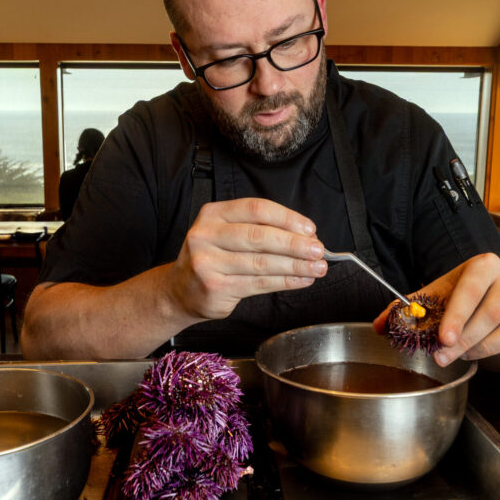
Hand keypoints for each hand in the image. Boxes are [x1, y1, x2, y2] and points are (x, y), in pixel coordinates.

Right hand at [164, 198, 327, 321]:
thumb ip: (259, 229)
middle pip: (260, 236)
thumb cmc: (214, 257)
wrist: (180, 290)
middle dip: (295, 244)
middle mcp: (206, 235)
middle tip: (319, 250)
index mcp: (213, 214)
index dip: (287, 218)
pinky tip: (301, 280)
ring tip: (317, 268)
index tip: (310, 229)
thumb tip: (305, 236)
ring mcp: (208, 262)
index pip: (256, 209)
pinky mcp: (215, 287)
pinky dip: (284, 282)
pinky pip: (258, 283)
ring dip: (295, 266)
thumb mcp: (227, 233)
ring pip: (262, 263)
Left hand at [373, 253, 499, 369]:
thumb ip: (406, 311)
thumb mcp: (433, 299)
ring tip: (466, 355)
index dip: (457, 315)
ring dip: (489, 347)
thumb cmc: (460, 299)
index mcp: (483, 266)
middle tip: (444, 357)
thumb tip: (380, 325)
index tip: (443, 338)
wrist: (489, 298)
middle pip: (493, 311)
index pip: (471, 288)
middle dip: (466, 340)